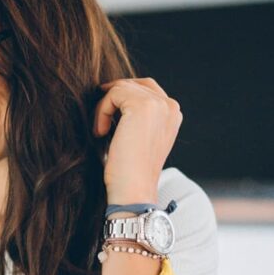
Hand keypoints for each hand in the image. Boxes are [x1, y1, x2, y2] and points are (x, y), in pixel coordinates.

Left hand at [94, 77, 182, 204]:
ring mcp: (159, 104)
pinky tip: (101, 132)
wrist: (134, 190)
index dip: (122, 98)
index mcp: (173, 114)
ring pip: (121, 88)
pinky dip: (102, 111)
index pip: (146, 89)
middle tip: (101, 121)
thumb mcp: (138, 138)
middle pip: (134, 84)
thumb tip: (111, 94)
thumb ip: (136, 117)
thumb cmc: (130, 170)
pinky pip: (113, 94)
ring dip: (105, 107)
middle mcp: (171, 106)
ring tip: (101, 131)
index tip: (108, 118)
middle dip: (113, 99)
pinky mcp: (143, 105)